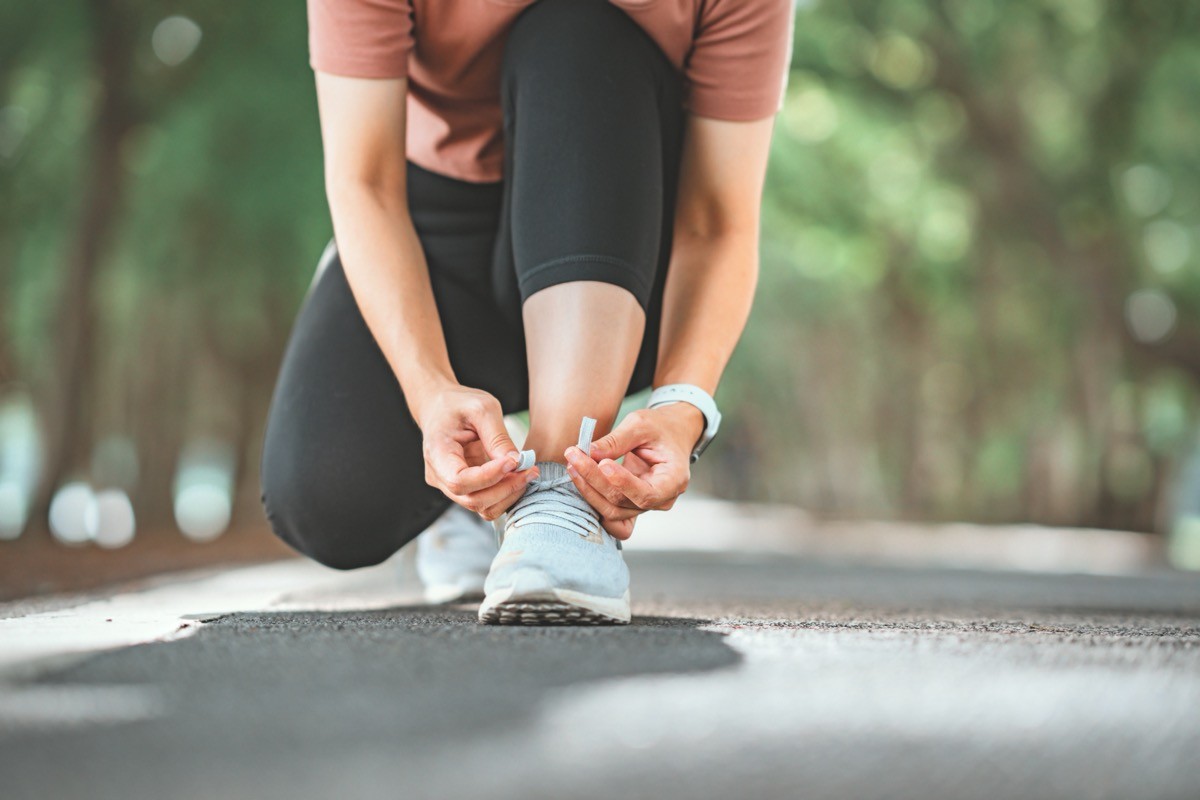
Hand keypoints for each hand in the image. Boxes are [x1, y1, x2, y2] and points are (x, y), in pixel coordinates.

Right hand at [414, 384, 536, 519]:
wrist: (440, 407)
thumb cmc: (459, 403)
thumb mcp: (482, 408)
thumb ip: (498, 436)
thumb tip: (517, 463)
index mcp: (437, 452)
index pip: (459, 480)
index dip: (489, 476)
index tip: (514, 461)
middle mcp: (439, 475)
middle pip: (472, 499)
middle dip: (505, 488)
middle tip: (531, 470)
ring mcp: (449, 485)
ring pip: (481, 506)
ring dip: (508, 494)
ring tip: (528, 473)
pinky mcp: (464, 488)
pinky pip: (485, 502)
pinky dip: (505, 495)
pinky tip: (518, 477)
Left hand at [563, 403, 703, 539]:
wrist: (670, 433)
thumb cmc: (661, 427)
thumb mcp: (641, 424)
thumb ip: (616, 440)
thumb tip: (589, 452)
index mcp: (674, 480)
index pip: (646, 493)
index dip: (622, 483)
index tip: (602, 464)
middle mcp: (662, 499)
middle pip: (623, 501)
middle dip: (595, 480)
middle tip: (575, 456)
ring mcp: (646, 505)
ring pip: (612, 509)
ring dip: (589, 489)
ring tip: (573, 464)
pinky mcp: (630, 504)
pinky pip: (609, 508)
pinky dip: (592, 496)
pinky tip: (579, 477)